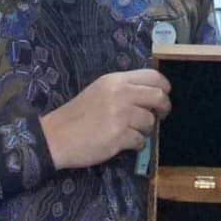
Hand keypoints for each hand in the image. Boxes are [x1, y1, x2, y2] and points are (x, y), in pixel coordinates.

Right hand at [40, 69, 170, 171]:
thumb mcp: (99, 91)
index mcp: (116, 80)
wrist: (56, 136)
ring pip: (150, 121)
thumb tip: (151, 95)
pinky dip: (135, 144)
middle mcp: (121, 94)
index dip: (164, 87)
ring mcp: (121, 116)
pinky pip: (140, 141)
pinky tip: (122, 142)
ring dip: (145, 129)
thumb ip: (123, 89)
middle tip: (160, 115)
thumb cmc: (76, 114)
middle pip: (158, 97)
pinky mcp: (119, 137)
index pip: (153, 76)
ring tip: (130, 130)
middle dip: (164, 108)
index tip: (163, 96)